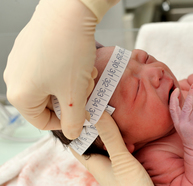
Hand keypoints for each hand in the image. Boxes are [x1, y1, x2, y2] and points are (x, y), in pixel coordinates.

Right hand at [4, 0, 99, 138]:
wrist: (68, 12)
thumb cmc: (69, 54)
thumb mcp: (75, 94)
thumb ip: (73, 120)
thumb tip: (72, 133)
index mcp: (21, 96)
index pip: (43, 122)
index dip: (67, 122)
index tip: (83, 115)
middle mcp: (16, 79)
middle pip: (48, 102)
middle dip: (73, 98)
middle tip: (88, 88)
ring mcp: (21, 62)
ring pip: (51, 85)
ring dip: (72, 84)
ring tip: (86, 72)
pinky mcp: (29, 49)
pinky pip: (49, 69)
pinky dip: (66, 71)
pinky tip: (79, 62)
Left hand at [70, 112, 153, 185]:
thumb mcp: (121, 160)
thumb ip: (110, 138)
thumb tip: (97, 113)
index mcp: (92, 162)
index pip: (75, 142)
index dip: (76, 127)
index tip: (82, 111)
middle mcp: (100, 163)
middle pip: (91, 141)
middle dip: (96, 126)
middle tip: (101, 109)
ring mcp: (112, 165)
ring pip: (106, 144)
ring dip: (110, 133)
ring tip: (116, 121)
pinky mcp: (123, 167)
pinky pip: (118, 150)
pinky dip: (122, 142)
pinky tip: (131, 141)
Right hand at [169, 84, 192, 155]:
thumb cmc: (189, 135)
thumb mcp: (181, 125)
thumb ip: (180, 114)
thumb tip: (177, 100)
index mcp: (178, 121)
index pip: (173, 108)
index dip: (173, 98)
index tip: (176, 89)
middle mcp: (184, 124)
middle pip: (187, 107)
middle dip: (191, 95)